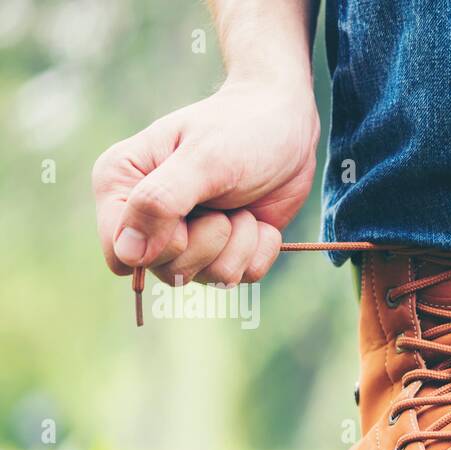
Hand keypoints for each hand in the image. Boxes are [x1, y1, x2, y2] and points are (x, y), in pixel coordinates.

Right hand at [92, 77, 318, 286]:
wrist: (286, 125)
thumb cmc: (239, 130)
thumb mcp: (202, 161)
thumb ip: (159, 204)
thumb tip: (127, 255)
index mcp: (121, 186)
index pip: (120, 253)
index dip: (159, 247)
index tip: (188, 214)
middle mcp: (147, 218)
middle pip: (168, 271)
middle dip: (210, 242)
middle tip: (224, 203)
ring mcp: (187, 238)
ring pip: (209, 278)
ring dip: (239, 244)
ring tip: (242, 207)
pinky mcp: (224, 250)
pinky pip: (241, 277)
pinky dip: (259, 249)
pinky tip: (258, 219)